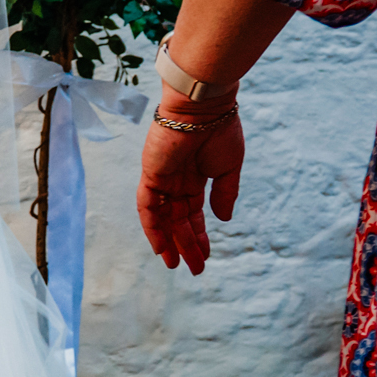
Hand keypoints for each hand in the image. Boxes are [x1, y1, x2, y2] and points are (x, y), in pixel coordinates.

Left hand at [137, 96, 245, 275]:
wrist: (205, 107)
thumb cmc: (220, 130)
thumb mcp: (229, 168)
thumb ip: (225, 194)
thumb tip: (223, 220)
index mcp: (194, 177)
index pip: (193, 213)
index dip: (198, 235)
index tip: (206, 255)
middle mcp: (175, 181)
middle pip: (178, 220)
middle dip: (186, 244)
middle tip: (195, 268)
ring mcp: (161, 178)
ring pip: (163, 218)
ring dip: (170, 242)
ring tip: (179, 264)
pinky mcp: (150, 175)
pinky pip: (147, 207)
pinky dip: (153, 228)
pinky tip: (162, 247)